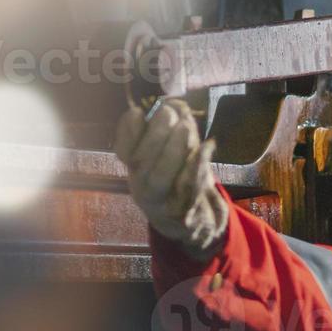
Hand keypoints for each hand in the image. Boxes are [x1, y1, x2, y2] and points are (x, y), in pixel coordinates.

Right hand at [114, 98, 230, 254]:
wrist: (198, 225)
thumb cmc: (183, 181)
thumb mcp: (174, 155)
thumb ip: (173, 131)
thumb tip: (176, 105)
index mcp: (136, 170)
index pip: (124, 150)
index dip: (127, 131)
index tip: (138, 111)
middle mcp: (142, 187)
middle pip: (141, 164)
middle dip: (154, 135)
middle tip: (167, 113)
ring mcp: (161, 203)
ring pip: (161, 178)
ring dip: (172, 150)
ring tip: (185, 128)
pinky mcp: (183, 213)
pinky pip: (189, 188)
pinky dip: (198, 165)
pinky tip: (207, 145)